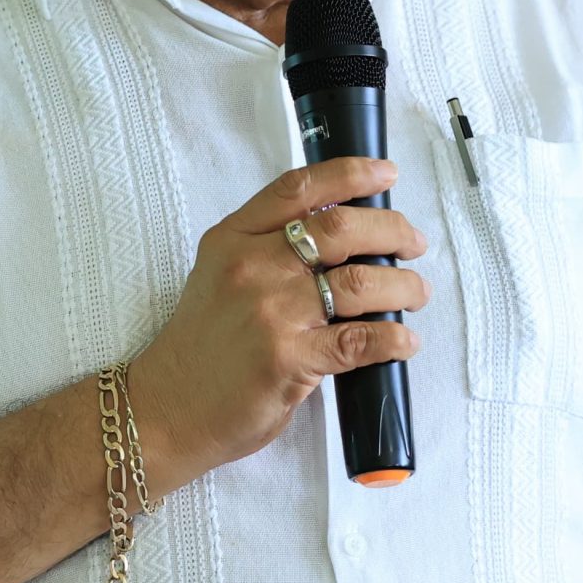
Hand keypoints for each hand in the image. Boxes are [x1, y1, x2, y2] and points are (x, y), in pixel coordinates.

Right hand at [128, 158, 427, 482]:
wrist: (166, 407)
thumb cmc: (201, 344)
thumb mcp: (220, 275)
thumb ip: (267, 247)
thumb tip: (340, 232)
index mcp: (234, 238)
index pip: (299, 190)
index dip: (351, 174)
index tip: (386, 175)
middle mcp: (251, 266)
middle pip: (340, 229)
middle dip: (392, 231)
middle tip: (412, 243)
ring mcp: (270, 313)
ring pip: (358, 282)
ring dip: (402, 286)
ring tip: (416, 293)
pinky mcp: (287, 359)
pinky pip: (359, 340)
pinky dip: (393, 338)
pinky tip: (404, 340)